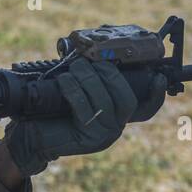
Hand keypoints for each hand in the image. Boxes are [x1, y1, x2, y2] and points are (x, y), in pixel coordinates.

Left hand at [4, 61, 165, 176]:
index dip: (156, 95)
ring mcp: (104, 136)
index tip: (159, 78)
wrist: (32, 136)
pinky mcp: (88, 141)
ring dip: (89, 80)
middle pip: (126, 100)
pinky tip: (65, 81)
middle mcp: (115, 128)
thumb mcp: (77, 92)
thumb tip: (96, 50)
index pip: (146, 109)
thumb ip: (92, 78)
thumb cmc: (54, 111)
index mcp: (117, 116)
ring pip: (105, 103)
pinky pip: (85, 111)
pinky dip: (75, 92)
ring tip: (75, 67)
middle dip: (110, 75)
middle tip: (90, 61)